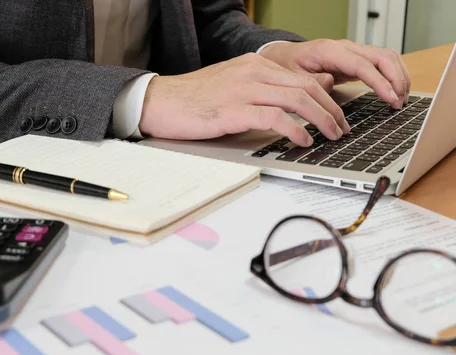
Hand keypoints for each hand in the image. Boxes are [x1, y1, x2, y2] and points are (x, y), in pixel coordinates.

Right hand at [139, 53, 349, 146]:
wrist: (161, 101)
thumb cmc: (195, 99)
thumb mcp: (235, 86)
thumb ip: (266, 87)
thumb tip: (298, 93)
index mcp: (255, 64)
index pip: (302, 78)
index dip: (327, 98)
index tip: (337, 117)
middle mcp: (253, 72)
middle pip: (306, 86)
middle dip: (331, 110)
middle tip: (342, 129)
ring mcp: (244, 89)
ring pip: (296, 99)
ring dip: (321, 120)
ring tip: (332, 136)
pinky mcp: (233, 110)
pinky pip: (275, 117)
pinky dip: (295, 130)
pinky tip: (303, 141)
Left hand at [259, 39, 410, 108]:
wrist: (282, 58)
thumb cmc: (286, 67)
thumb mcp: (292, 77)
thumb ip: (311, 81)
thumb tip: (330, 83)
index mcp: (330, 51)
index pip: (364, 65)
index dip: (381, 82)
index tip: (391, 99)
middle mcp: (345, 48)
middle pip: (383, 57)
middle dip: (396, 79)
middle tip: (399, 103)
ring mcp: (352, 53)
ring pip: (386, 58)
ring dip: (398, 77)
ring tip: (400, 101)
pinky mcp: (355, 61)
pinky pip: (381, 65)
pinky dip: (391, 77)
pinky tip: (393, 93)